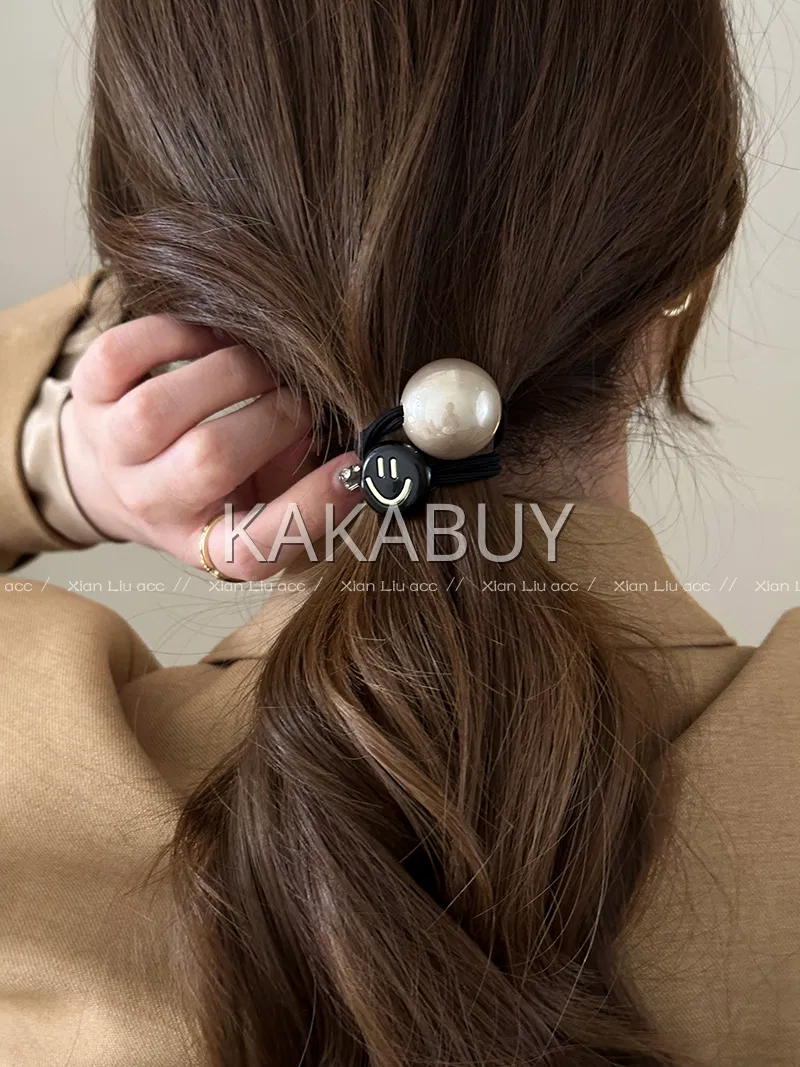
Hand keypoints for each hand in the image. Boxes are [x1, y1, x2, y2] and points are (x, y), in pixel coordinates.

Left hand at [60, 314, 359, 579]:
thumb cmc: (217, 479)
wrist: (118, 465)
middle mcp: (151, 505)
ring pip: (160, 407)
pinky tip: (212, 339)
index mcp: (204, 543)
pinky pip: (124, 353)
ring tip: (260, 366)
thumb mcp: (268, 497)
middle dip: (276, 414)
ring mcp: (111, 450)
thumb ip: (313, 481)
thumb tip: (357, 451)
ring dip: (231, 370)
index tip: (354, 469)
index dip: (311, 508)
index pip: (253, 549)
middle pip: (210, 459)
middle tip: (301, 399)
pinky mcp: (88, 394)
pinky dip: (178, 334)